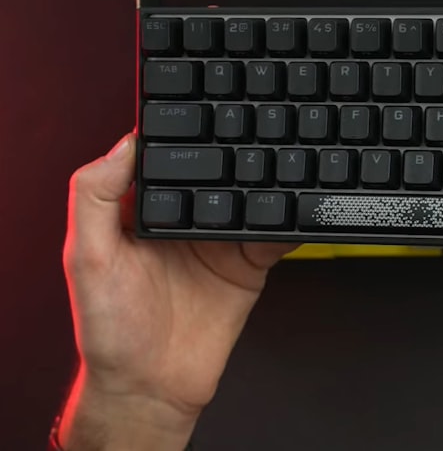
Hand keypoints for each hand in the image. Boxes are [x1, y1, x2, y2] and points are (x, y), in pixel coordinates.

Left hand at [59, 134, 298, 449]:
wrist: (152, 388)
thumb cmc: (110, 331)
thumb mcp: (88, 259)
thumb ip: (94, 198)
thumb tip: (122, 145)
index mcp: (145, 209)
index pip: (169, 158)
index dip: (184, 131)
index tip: (204, 107)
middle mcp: (186, 218)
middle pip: (219, 171)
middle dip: (239, 149)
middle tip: (258, 128)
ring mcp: (221, 240)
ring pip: (253, 196)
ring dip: (270, 179)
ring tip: (284, 163)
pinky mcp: (250, 264)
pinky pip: (276, 234)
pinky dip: (293, 220)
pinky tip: (300, 206)